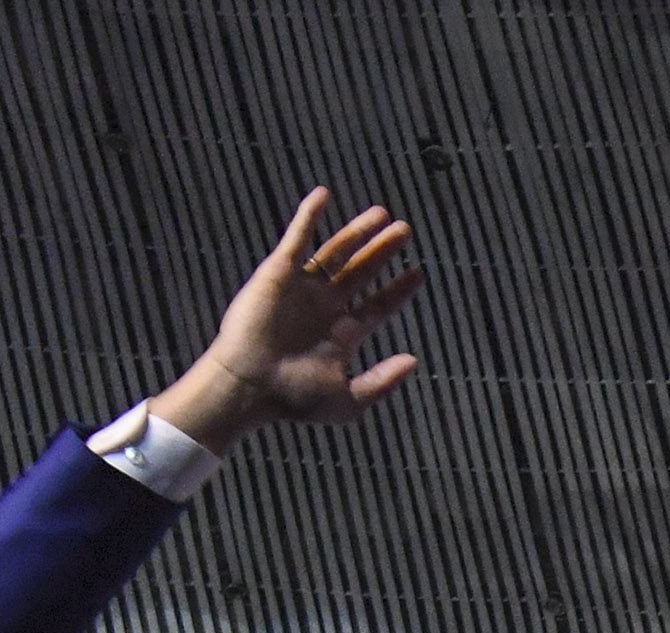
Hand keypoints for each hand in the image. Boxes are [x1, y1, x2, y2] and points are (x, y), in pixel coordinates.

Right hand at [145, 189, 424, 451]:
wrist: (250, 386)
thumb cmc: (293, 400)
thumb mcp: (348, 400)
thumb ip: (383, 381)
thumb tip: (413, 361)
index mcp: (342, 334)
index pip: (378, 305)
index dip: (399, 289)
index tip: (419, 272)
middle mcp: (325, 307)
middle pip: (361, 272)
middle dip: (383, 251)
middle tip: (405, 230)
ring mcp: (302, 288)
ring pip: (337, 252)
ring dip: (358, 231)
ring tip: (383, 214)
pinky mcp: (278, 273)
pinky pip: (297, 238)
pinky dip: (310, 216)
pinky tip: (324, 195)